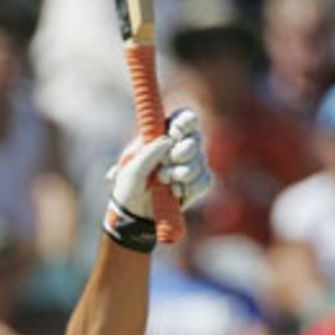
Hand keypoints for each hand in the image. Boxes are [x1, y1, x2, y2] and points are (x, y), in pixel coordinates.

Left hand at [104, 107, 213, 248]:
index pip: (185, 118)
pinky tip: (176, 193)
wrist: (133, 216)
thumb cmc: (128, 187)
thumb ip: (148, 152)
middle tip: (163, 168)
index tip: (175, 134)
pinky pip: (205, 180)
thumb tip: (168, 140)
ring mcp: (190, 165)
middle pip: (196, 139)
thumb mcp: (131, 170)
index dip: (185, 123)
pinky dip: (191, 188)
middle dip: (180, 154)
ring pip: (201, 161)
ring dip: (182, 174)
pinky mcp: (196, 184)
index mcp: (164, 135)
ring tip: (164, 183)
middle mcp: (180, 147)